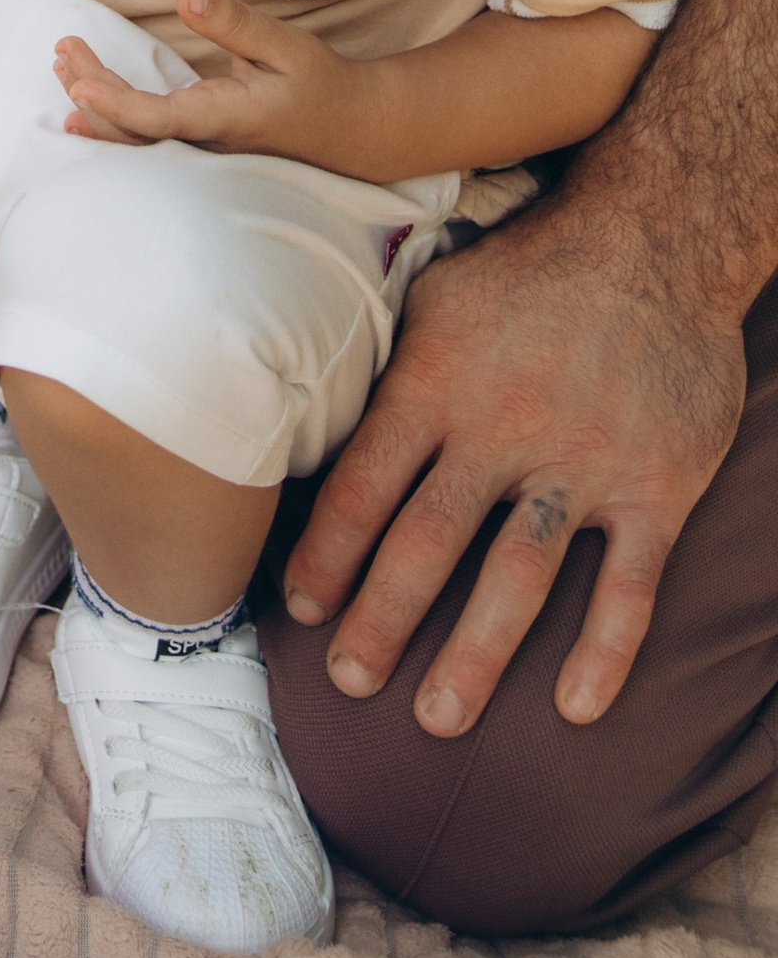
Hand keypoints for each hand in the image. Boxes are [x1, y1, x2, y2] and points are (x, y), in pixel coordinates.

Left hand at [57, 0, 367, 169]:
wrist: (351, 129)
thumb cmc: (320, 83)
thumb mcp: (285, 45)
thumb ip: (234, 23)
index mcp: (226, 119)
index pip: (160, 120)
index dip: (116, 108)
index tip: (79, 90)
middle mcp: (207, 142)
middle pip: (135, 131)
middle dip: (91, 94)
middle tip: (63, 51)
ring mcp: (202, 150)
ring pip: (138, 137)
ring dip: (96, 104)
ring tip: (63, 65)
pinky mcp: (201, 144)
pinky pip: (149, 136)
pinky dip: (114, 113)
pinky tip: (87, 98)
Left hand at [279, 193, 747, 734]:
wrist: (657, 239)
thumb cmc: (530, 268)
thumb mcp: (437, 294)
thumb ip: (387, 365)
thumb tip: (313, 417)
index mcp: (439, 380)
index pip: (366, 482)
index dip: (328, 552)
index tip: (300, 606)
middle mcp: (502, 427)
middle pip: (428, 541)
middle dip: (381, 619)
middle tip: (348, 680)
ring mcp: (582, 461)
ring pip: (518, 576)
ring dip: (475, 655)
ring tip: (435, 718)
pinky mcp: (655, 487)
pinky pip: (628, 583)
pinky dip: (604, 649)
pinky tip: (577, 707)